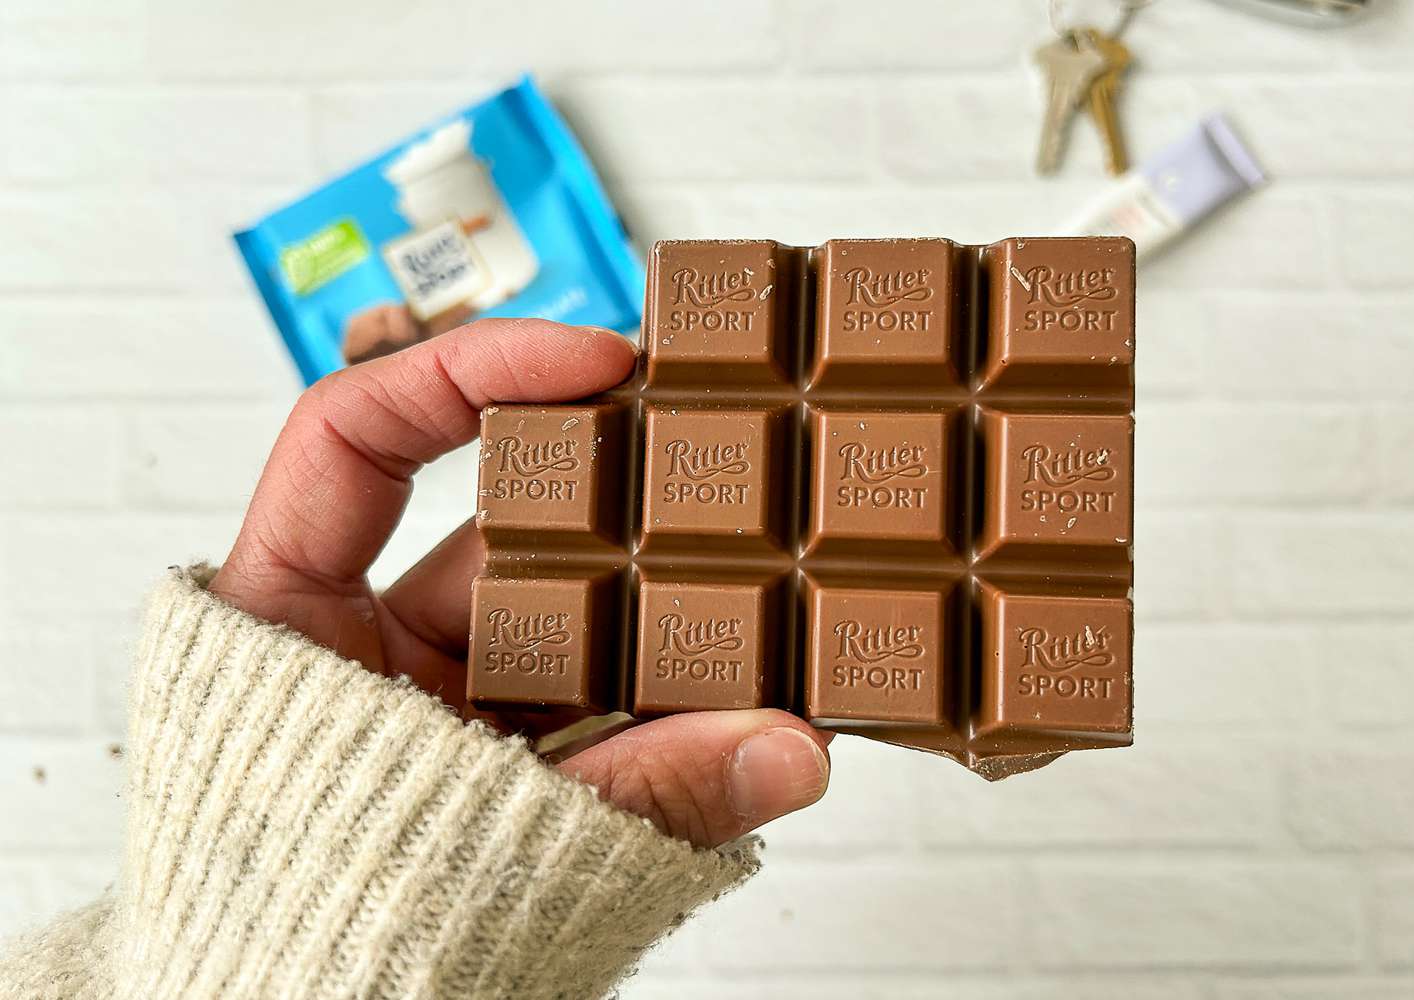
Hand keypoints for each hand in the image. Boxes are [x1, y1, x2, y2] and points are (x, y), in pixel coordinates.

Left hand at [210, 320, 829, 847]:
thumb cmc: (300, 943)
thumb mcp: (445, 839)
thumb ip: (632, 796)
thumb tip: (788, 753)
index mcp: (284, 625)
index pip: (356, 435)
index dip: (471, 369)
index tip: (591, 360)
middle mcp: (369, 649)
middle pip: (504, 532)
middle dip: (619, 507)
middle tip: (720, 460)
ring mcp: (446, 709)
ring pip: (575, 629)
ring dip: (666, 621)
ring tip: (761, 590)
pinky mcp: (511, 770)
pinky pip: (607, 716)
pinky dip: (675, 709)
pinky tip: (748, 695)